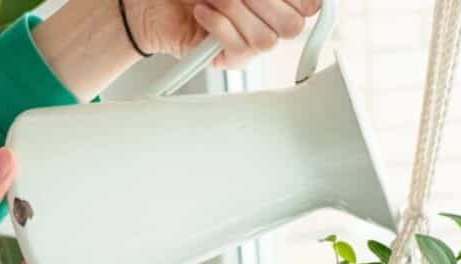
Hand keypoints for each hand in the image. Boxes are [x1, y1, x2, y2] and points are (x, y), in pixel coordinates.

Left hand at [132, 0, 322, 68]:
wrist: (151, 2)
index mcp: (276, 1)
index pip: (309, 6)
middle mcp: (267, 23)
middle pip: (293, 26)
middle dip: (263, 1)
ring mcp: (248, 45)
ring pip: (266, 40)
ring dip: (236, 9)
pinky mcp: (226, 60)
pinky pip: (238, 49)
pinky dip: (219, 24)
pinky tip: (201, 11)